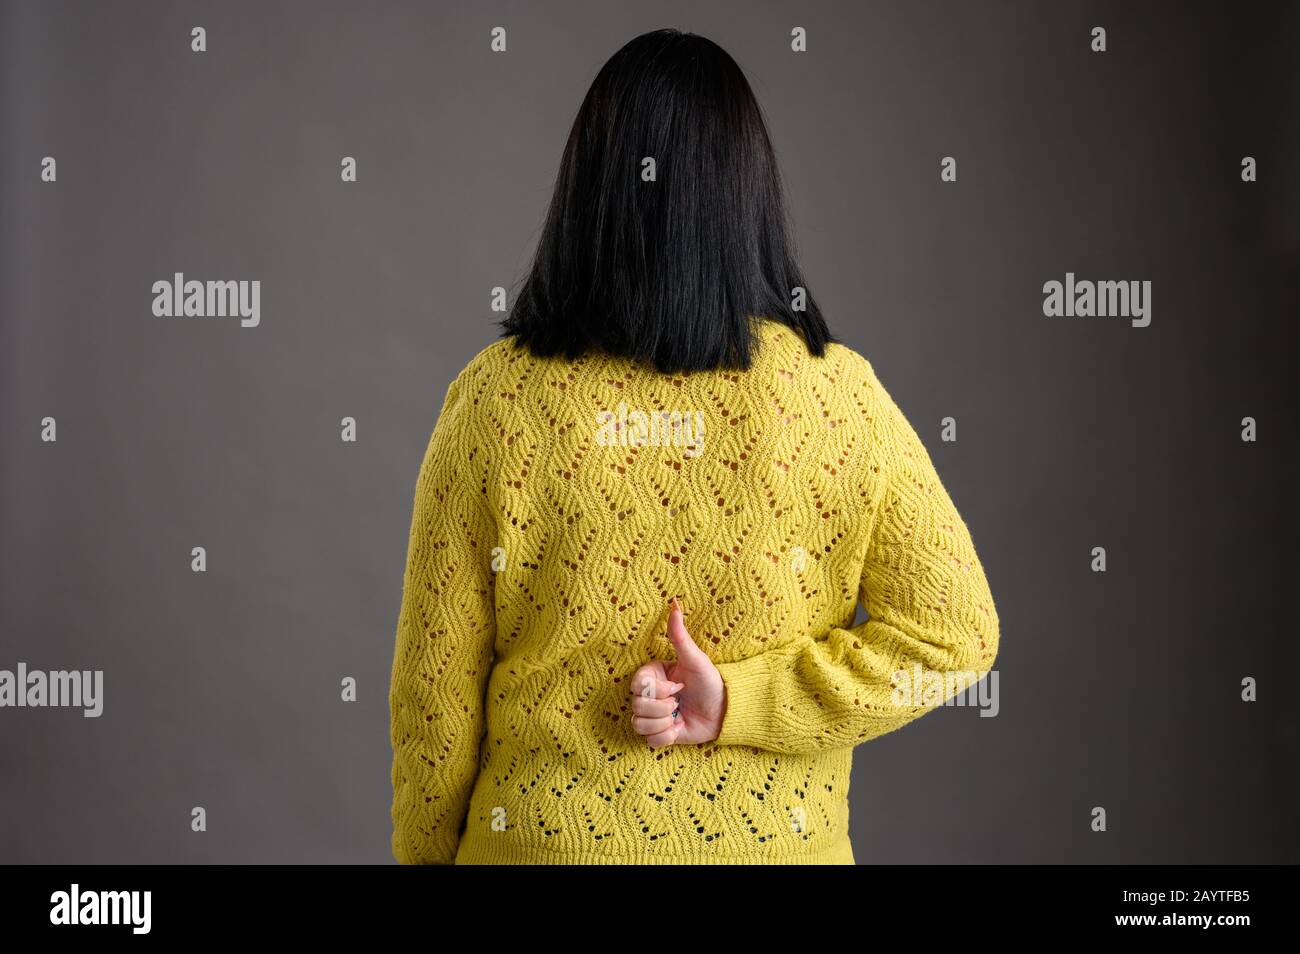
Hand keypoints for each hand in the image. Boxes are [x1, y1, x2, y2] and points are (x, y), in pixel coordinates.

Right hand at [629, 597, 725, 747]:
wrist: (725, 711)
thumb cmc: (711, 682)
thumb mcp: (695, 659)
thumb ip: (680, 636)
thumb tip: (675, 605)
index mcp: (653, 675)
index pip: (637, 685)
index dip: (658, 690)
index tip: (678, 686)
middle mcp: (649, 695)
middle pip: (637, 705)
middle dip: (663, 707)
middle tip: (680, 701)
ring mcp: (653, 715)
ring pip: (639, 724)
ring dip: (664, 723)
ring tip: (679, 715)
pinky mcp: (659, 735)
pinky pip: (649, 741)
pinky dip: (666, 737)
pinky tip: (679, 728)